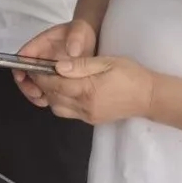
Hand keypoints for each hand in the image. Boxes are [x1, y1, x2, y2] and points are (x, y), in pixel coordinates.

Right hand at [14, 21, 96, 106]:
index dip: (19, 66)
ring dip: (36, 94)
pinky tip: (54, 101)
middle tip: (37, 94)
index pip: (24, 55)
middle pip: (25, 72)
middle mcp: (40, 58)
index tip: (22, 78)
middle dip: (28, 85)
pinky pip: (46, 89)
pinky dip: (48, 97)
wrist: (91, 38)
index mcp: (41, 44)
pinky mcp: (55, 79)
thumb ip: (76, 38)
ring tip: (45, 100)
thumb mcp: (80, 30)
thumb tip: (72, 52)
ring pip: (34, 84)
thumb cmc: (82, 31)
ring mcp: (47, 69)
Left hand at [19, 54, 154, 125]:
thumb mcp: (107, 62)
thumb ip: (82, 65)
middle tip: (37, 70)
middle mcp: (84, 106)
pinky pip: (67, 112)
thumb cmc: (130, 74)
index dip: (40, 75)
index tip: (33, 65)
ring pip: (56, 107)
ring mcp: (86, 116)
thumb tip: (58, 66)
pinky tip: (63, 90)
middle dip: (41, 84)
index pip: (55, 83)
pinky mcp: (90, 120)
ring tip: (50, 80)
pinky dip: (59, 101)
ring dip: (49, 94)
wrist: (149, 97)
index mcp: (87, 90)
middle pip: (52, 96)